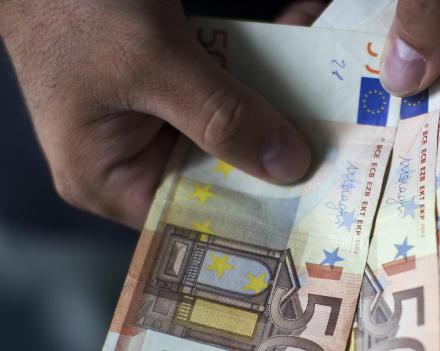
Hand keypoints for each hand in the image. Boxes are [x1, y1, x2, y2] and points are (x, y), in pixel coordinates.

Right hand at [0, 0, 320, 228]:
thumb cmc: (75, 7)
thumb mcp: (154, 65)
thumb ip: (222, 117)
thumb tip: (289, 165)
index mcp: (107, 180)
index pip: (193, 217)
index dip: (254, 213)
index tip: (317, 207)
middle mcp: (130, 162)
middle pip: (219, 174)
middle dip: (277, 155)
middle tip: (342, 149)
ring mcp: (151, 123)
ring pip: (228, 130)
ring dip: (275, 106)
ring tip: (333, 96)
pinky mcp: (168, 88)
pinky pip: (221, 91)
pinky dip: (257, 72)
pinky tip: (301, 49)